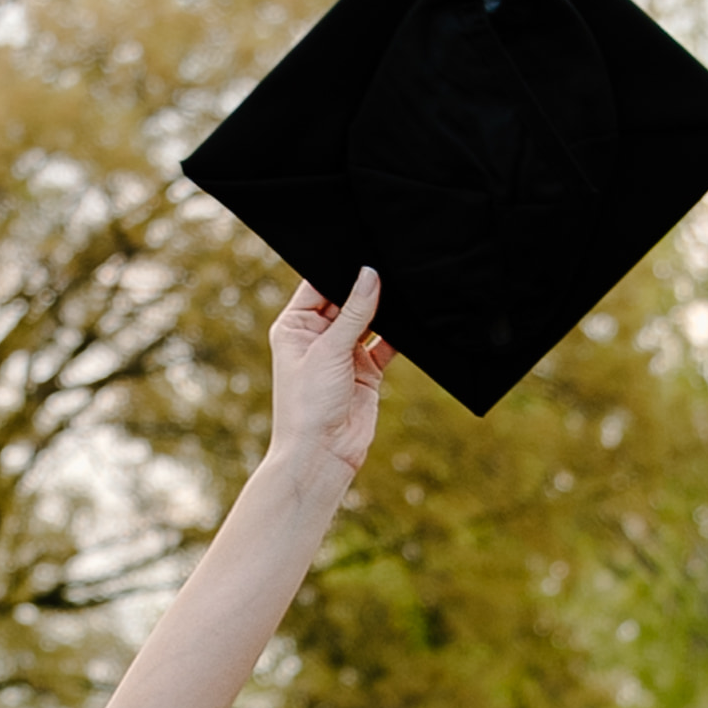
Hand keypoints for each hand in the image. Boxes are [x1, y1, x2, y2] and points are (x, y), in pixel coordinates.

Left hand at [265, 267, 387, 481]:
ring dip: (384, 310)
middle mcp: (318, 337)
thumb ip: (355, 312)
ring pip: (368, 320)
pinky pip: (386, 344)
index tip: (363, 252)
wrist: (322, 454)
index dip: (338, 269)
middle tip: (389, 268)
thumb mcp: (329, 350)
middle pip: (345, 300)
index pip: (317, 286)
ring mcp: (343, 353)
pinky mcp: (366, 370)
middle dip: (365, 288)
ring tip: (403, 289)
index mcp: (295, 326)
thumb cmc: (308, 405)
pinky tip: (411, 319)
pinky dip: (398, 334)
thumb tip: (370, 274)